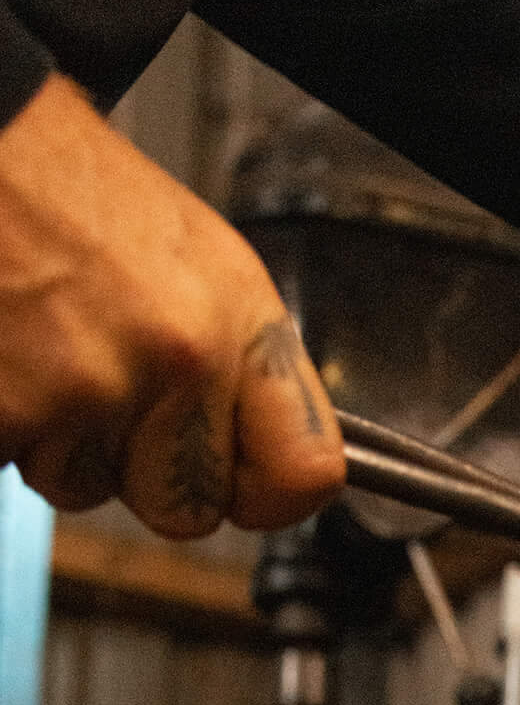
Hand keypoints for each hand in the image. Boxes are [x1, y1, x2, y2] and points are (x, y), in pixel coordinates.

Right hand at [0, 74, 343, 536]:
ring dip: (59, 441)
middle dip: (141, 470)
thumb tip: (260, 459)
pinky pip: (15, 468)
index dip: (264, 494)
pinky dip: (4, 429)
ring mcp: (90, 390)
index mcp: (239, 321)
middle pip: (187, 512)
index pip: (304, 474)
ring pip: (87, 491)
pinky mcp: (11, 411)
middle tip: (102, 384)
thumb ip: (237, 367)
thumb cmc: (67, 192)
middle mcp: (179, 359)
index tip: (238, 484)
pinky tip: (7, 355)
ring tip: (42, 346)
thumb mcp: (195, 263)